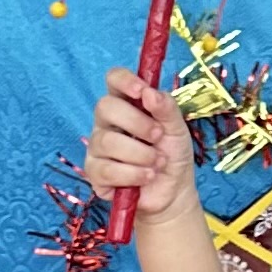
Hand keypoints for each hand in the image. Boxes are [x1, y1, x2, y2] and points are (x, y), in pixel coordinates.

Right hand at [85, 69, 198, 225]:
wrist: (173, 191)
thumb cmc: (172, 154)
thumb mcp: (177, 129)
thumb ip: (166, 108)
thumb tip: (150, 93)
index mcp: (127, 103)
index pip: (114, 79)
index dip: (124, 81)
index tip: (142, 91)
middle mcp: (107, 122)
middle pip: (105, 107)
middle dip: (137, 123)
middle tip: (159, 137)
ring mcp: (97, 147)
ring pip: (107, 141)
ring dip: (141, 154)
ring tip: (158, 163)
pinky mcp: (95, 172)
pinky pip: (106, 169)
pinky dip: (133, 174)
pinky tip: (147, 176)